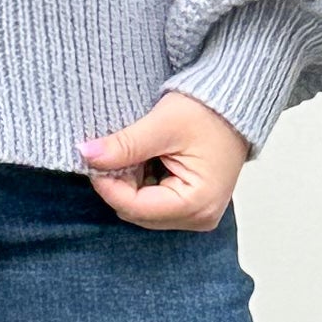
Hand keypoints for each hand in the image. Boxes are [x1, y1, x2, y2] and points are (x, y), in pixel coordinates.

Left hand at [80, 91, 248, 231]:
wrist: (234, 103)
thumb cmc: (209, 112)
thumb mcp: (162, 125)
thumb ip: (124, 145)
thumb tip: (86, 154)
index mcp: (197, 204)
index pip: (135, 207)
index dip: (108, 184)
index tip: (92, 158)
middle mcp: (200, 218)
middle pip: (137, 212)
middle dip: (120, 183)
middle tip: (116, 150)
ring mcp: (198, 214)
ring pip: (141, 209)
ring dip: (130, 183)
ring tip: (138, 152)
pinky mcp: (192, 206)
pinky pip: (153, 203)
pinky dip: (142, 183)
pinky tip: (148, 159)